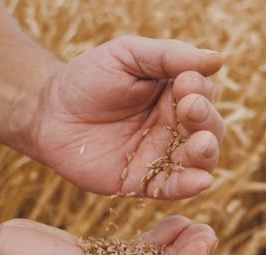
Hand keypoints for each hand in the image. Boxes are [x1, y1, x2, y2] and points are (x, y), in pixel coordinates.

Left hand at [21, 36, 225, 198]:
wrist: (48, 113)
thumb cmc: (88, 77)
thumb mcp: (127, 55)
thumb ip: (168, 56)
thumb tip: (216, 59)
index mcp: (174, 94)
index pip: (203, 94)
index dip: (200, 90)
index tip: (184, 84)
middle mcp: (174, 126)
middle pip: (210, 128)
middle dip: (206, 120)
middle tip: (190, 108)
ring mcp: (160, 155)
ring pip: (199, 160)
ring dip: (206, 153)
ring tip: (201, 144)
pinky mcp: (143, 182)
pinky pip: (172, 187)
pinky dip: (189, 186)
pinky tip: (200, 181)